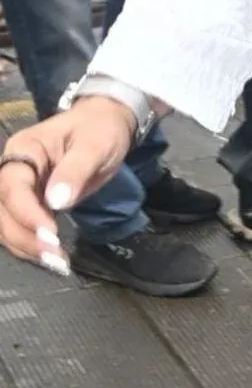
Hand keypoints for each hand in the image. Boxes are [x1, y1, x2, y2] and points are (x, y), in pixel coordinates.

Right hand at [0, 99, 136, 271]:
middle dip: (24, 237)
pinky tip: (52, 257)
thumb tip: (56, 202)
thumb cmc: (100, 129)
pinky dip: (31, 245)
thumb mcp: (95, 144)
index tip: (50, 234)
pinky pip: (20, 227)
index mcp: (25, 149)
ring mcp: (20, 187)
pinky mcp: (30, 202)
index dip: (26, 213)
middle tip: (55, 257)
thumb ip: (76, 171)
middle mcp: (14, 169)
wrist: (105, 123)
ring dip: (26, 246)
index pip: (12, 186)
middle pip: (2, 210)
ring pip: (6, 223)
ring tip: (57, 263)